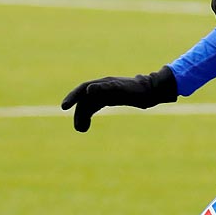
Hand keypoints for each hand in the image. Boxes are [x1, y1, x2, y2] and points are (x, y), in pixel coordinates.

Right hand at [60, 67, 177, 131]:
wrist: (151, 90)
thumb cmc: (137, 90)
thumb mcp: (122, 90)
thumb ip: (105, 88)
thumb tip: (88, 90)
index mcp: (103, 84)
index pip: (83, 89)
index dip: (72, 97)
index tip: (64, 107)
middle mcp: (102, 88)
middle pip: (84, 100)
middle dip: (78, 113)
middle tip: (78, 129)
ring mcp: (105, 93)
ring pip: (88, 105)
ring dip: (82, 116)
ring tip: (82, 130)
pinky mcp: (109, 99)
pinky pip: (94, 107)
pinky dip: (88, 115)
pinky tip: (86, 124)